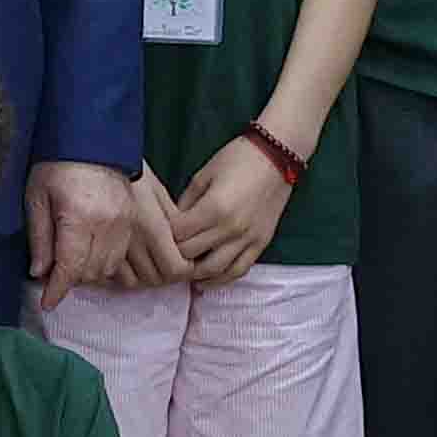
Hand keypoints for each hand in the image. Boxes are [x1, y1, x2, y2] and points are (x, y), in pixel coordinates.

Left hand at [28, 161, 146, 299]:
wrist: (93, 138)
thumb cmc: (57, 165)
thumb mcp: (37, 198)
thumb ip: (39, 238)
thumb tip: (39, 273)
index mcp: (79, 217)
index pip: (70, 267)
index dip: (57, 290)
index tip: (48, 303)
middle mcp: (107, 223)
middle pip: (90, 272)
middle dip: (70, 278)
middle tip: (53, 270)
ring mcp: (125, 222)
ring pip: (109, 268)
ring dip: (88, 272)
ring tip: (71, 260)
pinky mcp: (134, 220)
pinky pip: (122, 255)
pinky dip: (105, 262)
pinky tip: (90, 253)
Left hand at [165, 135, 293, 283]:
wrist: (277, 156)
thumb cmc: (238, 158)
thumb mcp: (203, 176)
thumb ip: (186, 203)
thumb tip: (172, 226)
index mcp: (214, 208)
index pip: (178, 236)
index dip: (163, 237)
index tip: (158, 235)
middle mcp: (231, 228)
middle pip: (191, 255)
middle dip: (175, 256)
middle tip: (165, 254)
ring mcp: (248, 239)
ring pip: (214, 270)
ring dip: (194, 274)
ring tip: (182, 271)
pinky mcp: (261, 244)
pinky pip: (238, 270)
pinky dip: (221, 279)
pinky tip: (206, 281)